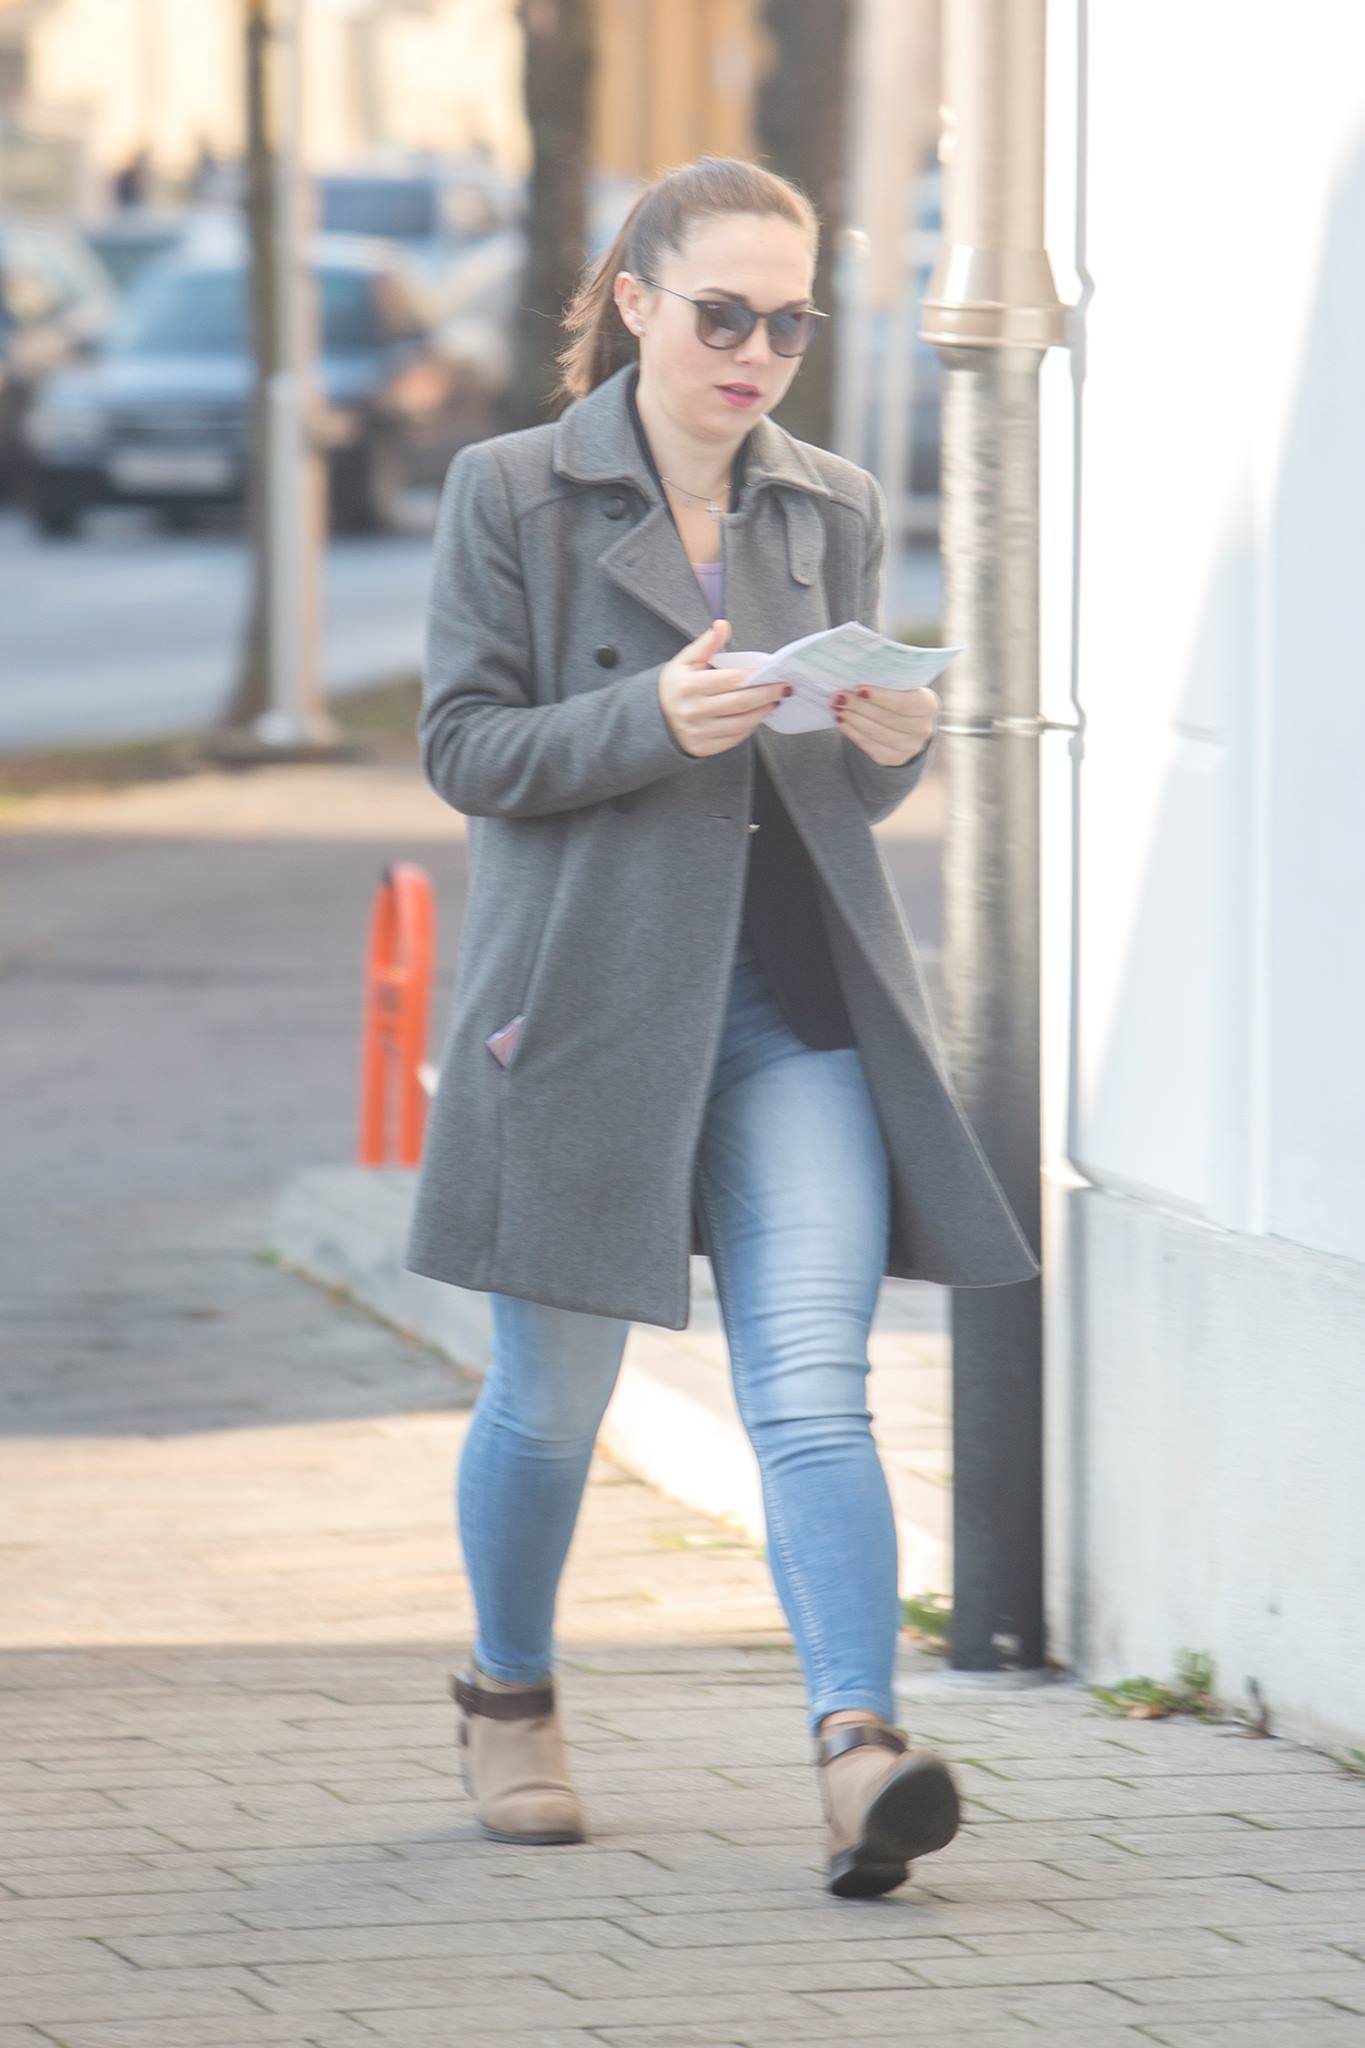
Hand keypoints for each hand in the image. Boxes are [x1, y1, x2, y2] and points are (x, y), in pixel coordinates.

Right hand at [658, 618, 790, 758]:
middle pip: (740, 703)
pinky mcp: (703, 748)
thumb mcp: (685, 661)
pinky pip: (734, 739)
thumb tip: (722, 625)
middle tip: (785, 687)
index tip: (772, 672)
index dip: (755, 676)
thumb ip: (706, 644)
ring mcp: (698, 732)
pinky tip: (757, 716)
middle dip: (767, 695)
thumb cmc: (674, 687)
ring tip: (775, 701)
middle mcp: (693, 711)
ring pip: (741, 723)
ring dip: (762, 712)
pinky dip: (749, 727)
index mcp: (688, 686)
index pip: (730, 680)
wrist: (652, 721)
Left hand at [833, 683, 936, 765]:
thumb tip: (855, 683)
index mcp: (928, 704)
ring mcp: (910, 747)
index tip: (859, 689)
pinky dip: (853, 733)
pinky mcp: (895, 758)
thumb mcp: (899, 687)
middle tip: (840, 697)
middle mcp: (923, 728)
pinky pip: (871, 747)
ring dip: (854, 720)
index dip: (881, 697)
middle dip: (860, 707)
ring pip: (878, 733)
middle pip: (888, 718)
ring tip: (837, 708)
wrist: (904, 725)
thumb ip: (885, 684)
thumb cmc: (897, 699)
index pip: (905, 702)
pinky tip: (842, 722)